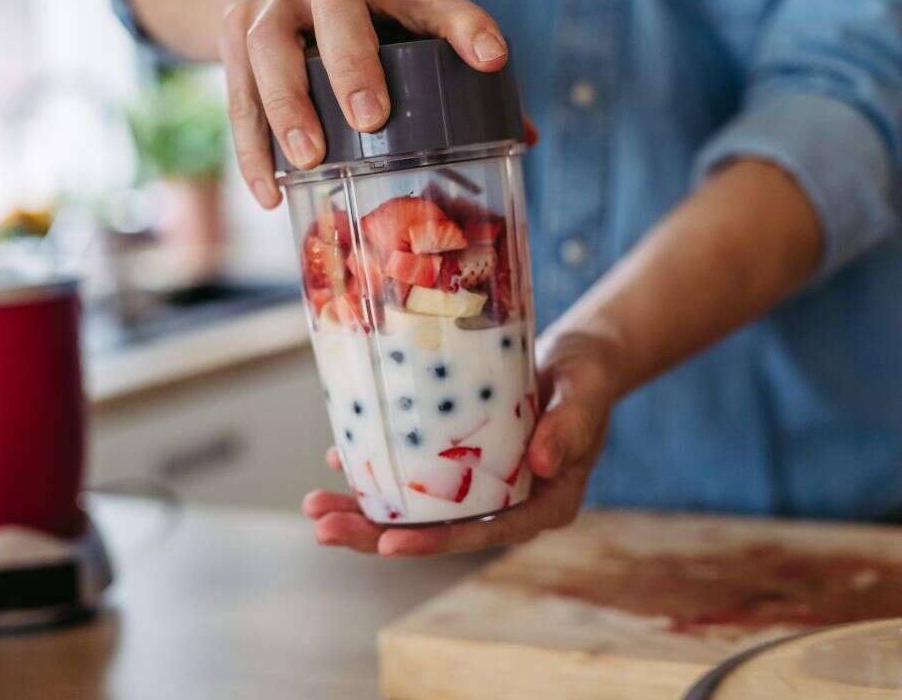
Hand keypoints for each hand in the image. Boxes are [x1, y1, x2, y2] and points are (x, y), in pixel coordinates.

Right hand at [218, 0, 510, 207]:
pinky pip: (237, 95)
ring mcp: (274, 8)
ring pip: (272, 49)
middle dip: (353, 63)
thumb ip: (456, 76)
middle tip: (371, 118)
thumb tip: (523, 138)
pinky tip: (272, 191)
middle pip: (337, 8)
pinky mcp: (234, 39)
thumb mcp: (406, 28)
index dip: (464, 25)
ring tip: (309, 158)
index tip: (492, 60)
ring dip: (288, 105)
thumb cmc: (359, 26)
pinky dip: (253, 148)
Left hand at [302, 332, 616, 555]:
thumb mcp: (584, 394)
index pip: (483, 533)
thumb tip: (545, 464)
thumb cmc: (587, 376)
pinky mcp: (461, 460)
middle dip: (375, 534)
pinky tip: (339, 461)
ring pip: (417, 508)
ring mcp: (480, 485)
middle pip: (437, 530)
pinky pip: (414, 474)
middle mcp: (506, 504)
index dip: (434, 542)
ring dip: (364, 509)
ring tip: (314, 507)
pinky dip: (378, 469)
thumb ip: (570, 426)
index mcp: (543, 504)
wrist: (577, 358)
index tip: (387, 544)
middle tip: (322, 529)